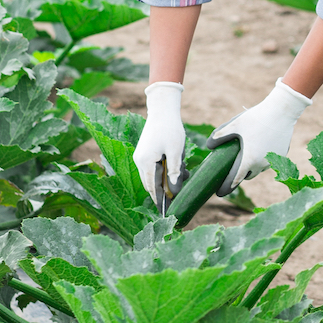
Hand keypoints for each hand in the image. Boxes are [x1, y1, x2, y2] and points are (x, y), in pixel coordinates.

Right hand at [134, 81, 185, 205]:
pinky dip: (164, 170)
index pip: (152, 188)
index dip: (159, 201)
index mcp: (145, 162)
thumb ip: (174, 172)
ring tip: (183, 171)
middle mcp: (139, 161)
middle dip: (165, 190)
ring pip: (153, 175)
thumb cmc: (171, 129)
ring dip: (167, 178)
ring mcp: (140, 156)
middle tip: (179, 192)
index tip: (166, 212)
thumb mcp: (176, 152)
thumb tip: (174, 191)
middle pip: (151, 183)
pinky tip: (178, 165)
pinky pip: (154, 167)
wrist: (163, 110)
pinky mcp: (145, 152)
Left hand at [208, 79, 311, 190]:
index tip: (219, 193)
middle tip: (233, 168)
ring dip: (253, 166)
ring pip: (260, 168)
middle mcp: (261, 164)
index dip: (226, 187)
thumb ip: (220, 136)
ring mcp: (273, 160)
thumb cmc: (256, 118)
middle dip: (240, 174)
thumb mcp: (234, 124)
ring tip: (246, 156)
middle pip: (248, 175)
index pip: (235, 180)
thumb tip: (209, 146)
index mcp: (248, 160)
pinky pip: (269, 161)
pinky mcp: (282, 155)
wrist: (282, 111)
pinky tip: (259, 147)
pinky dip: (263, 158)